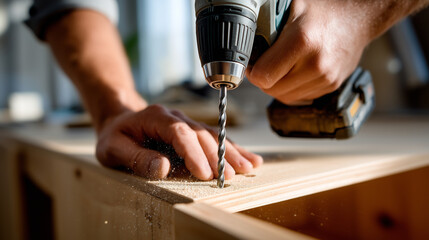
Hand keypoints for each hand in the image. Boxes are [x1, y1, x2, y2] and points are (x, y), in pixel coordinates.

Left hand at [95, 105, 262, 179]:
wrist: (120, 120)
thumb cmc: (116, 136)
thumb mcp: (113, 148)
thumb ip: (136, 157)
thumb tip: (163, 168)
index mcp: (156, 117)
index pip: (179, 133)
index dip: (193, 153)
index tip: (204, 173)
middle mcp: (176, 118)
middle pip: (201, 134)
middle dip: (217, 156)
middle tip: (229, 177)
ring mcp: (187, 123)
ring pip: (214, 135)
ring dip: (231, 152)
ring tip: (248, 168)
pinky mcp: (194, 131)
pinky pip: (216, 138)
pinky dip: (233, 149)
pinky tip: (250, 158)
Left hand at [247, 0, 370, 103]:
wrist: (359, 18)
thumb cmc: (324, 9)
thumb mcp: (290, 9)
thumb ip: (266, 28)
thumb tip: (245, 45)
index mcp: (302, 42)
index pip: (263, 76)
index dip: (252, 72)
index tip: (253, 64)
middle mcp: (315, 64)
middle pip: (271, 90)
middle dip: (263, 79)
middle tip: (264, 65)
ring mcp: (326, 78)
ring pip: (285, 97)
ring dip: (277, 85)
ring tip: (281, 66)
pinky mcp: (331, 86)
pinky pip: (300, 97)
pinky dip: (292, 88)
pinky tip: (295, 71)